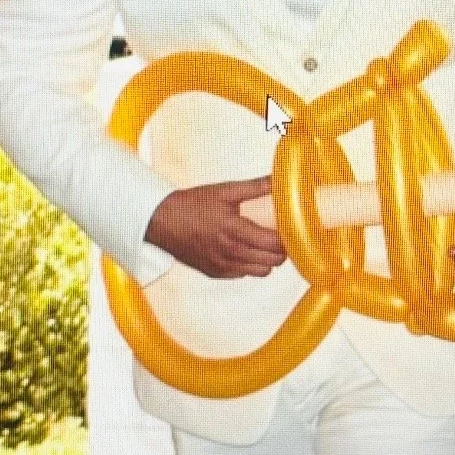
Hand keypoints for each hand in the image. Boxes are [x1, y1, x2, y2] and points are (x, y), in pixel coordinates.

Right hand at [146, 178, 286, 278]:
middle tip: (282, 235)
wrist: (161, 222)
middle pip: (273, 261)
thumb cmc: (190, 205)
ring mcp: (223, 266)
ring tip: (265, 244)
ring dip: (268, 259)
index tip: (293, 229)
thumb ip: (255, 187)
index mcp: (234, 231)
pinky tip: (246, 250)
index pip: (275, 244)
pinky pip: (244, 275)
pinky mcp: (216, 273)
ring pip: (262, 272)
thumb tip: (278, 180)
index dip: (289, 239)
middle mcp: (230, 253)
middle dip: (282, 249)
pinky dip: (250, 265)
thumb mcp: (224, 191)